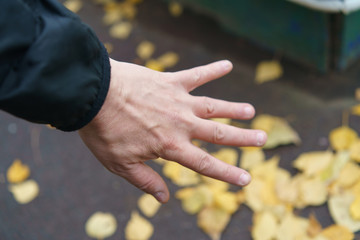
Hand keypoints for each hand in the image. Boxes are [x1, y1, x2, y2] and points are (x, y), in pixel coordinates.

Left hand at [78, 58, 266, 202]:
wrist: (92, 95)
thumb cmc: (104, 131)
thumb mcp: (120, 164)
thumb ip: (145, 181)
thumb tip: (165, 199)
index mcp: (170, 146)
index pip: (205, 164)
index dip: (227, 173)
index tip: (247, 179)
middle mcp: (181, 124)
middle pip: (219, 134)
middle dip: (242, 138)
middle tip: (263, 139)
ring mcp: (178, 101)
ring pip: (213, 106)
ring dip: (233, 109)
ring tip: (251, 111)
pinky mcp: (170, 81)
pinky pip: (196, 75)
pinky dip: (212, 70)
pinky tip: (228, 65)